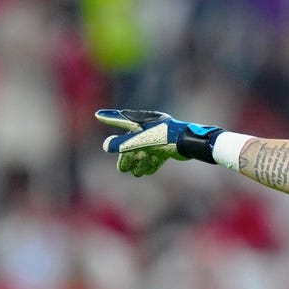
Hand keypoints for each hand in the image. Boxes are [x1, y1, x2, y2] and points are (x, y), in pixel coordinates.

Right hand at [95, 109, 223, 175]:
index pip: (123, 119)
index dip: (110, 118)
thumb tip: (106, 146)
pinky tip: (146, 172)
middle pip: (133, 141)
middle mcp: (150, 128)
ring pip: (144, 150)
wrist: (190, 143)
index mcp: (143, 122)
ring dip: (138, 162)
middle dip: (127, 155)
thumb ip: (123, 144)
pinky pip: (156, 156)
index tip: (98, 115)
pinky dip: (150, 164)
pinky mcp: (168, 147)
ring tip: (134, 172)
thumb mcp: (141, 141)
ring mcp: (159, 137)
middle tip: (122, 168)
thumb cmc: (165, 138)